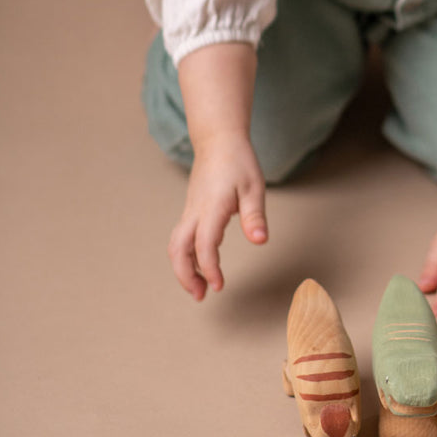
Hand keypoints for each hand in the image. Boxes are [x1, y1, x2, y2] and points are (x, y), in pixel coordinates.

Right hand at [167, 132, 267, 300]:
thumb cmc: (239, 162)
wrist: (218, 140)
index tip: (219, 286)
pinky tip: (202, 263)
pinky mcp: (192, 209)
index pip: (204, 244)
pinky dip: (187, 255)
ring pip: (176, 244)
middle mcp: (195, 211)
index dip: (209, 268)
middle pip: (178, 249)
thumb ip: (255, 216)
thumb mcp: (254, 187)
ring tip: (200, 286)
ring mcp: (190, 210)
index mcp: (212, 207)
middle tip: (202, 296)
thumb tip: (260, 242)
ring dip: (183, 267)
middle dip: (185, 276)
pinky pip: (182, 237)